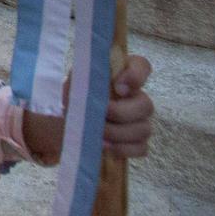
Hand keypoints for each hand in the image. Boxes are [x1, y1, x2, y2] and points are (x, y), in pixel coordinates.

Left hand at [21, 55, 154, 164]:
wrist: (68, 122)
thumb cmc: (76, 96)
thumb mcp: (75, 83)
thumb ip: (84, 79)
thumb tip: (92, 87)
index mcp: (123, 75)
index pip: (142, 66)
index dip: (137, 75)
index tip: (118, 87)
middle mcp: (137, 97)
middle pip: (146, 105)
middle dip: (122, 113)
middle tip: (101, 115)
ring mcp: (140, 121)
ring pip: (143, 129)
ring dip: (118, 133)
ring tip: (98, 135)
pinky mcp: (137, 142)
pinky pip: (141, 148)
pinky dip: (123, 149)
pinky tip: (105, 146)